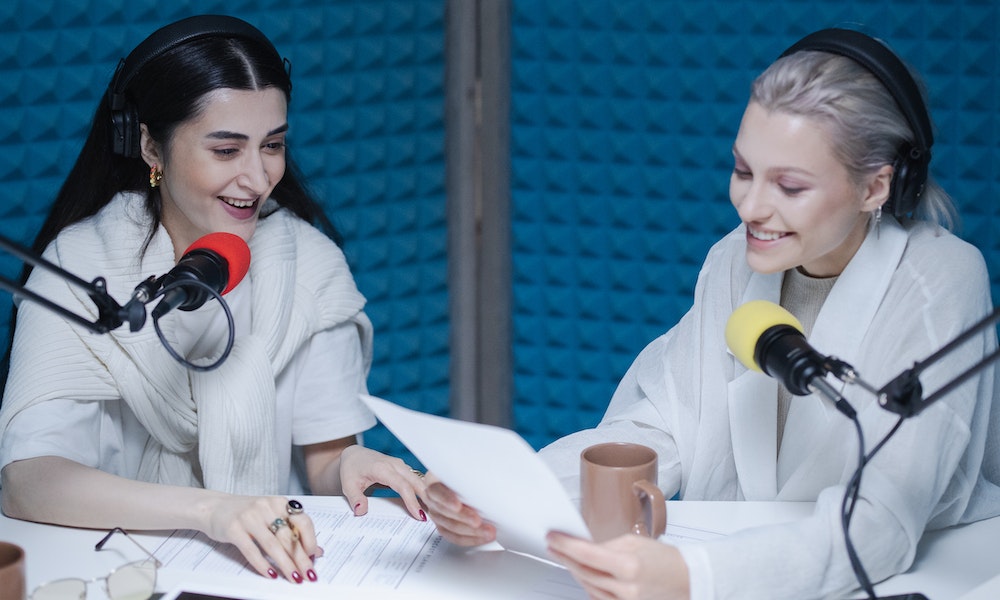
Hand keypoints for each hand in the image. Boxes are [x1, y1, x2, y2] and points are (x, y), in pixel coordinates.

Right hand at [201, 494, 319, 582]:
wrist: (213, 507)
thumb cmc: (246, 513)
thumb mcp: (270, 517)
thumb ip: (292, 531)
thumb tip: (316, 552)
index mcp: (279, 503)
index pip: (302, 521)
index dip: (310, 540)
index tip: (314, 557)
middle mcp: (266, 507)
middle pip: (288, 536)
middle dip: (300, 558)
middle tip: (309, 574)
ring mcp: (249, 517)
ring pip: (272, 545)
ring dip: (285, 564)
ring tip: (294, 578)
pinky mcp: (234, 528)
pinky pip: (251, 550)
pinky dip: (262, 564)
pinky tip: (271, 575)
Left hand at [338, 445, 426, 520]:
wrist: (354, 455)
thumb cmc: (351, 469)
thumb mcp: (348, 485)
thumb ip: (355, 498)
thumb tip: (361, 511)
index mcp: (382, 468)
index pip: (402, 485)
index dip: (412, 501)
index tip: (419, 515)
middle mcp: (395, 465)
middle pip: (417, 481)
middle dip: (427, 498)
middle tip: (434, 517)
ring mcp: (401, 466)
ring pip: (419, 480)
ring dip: (427, 494)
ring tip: (434, 513)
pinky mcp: (403, 469)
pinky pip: (416, 480)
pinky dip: (423, 491)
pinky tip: (426, 504)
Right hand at [422, 475, 496, 545]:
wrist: (465, 480)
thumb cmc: (466, 472)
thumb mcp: (467, 467)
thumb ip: (470, 473)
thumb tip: (483, 475)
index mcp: (434, 480)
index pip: (436, 491)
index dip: (446, 499)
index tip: (458, 505)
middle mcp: (433, 499)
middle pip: (444, 511)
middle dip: (464, 518)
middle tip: (479, 521)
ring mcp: (438, 514)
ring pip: (450, 527)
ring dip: (471, 531)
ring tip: (488, 531)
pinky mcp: (445, 526)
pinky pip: (455, 537)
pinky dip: (470, 539)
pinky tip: (483, 537)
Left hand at [546, 531, 689, 599]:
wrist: (687, 581)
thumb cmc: (666, 560)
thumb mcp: (636, 542)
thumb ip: (608, 545)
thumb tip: (585, 546)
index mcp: (628, 565)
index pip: (587, 554)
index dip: (565, 545)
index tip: (553, 537)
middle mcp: (626, 588)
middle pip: (583, 572)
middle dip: (565, 557)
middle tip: (554, 545)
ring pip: (588, 586)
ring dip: (575, 571)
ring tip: (565, 557)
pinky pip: (598, 598)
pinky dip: (588, 584)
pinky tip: (583, 574)